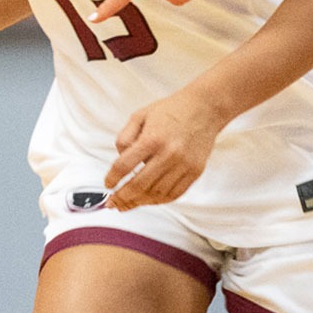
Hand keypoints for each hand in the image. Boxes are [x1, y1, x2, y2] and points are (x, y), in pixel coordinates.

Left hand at [102, 89, 230, 210]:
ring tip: (127, 204)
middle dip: (122, 198)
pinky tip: (148, 200)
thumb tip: (119, 160)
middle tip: (112, 203)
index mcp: (152, 139)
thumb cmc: (171, 110)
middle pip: (139, 185)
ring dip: (139, 202)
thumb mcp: (140, 116)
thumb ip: (125, 137)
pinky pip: (174, 194)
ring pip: (156, 194)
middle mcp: (168, 154)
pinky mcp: (195, 172)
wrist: (205, 108)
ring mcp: (183, 165)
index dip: (112, 178)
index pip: (124, 165)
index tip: (108, 184)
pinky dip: (158, 201)